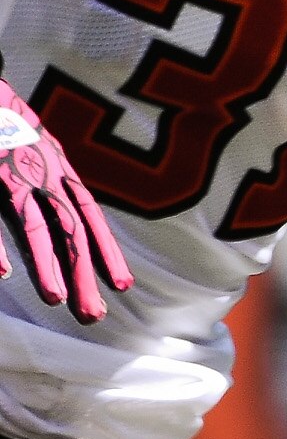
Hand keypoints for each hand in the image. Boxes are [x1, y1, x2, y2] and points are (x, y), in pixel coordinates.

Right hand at [0, 80, 130, 321]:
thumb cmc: (4, 122)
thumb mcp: (33, 150)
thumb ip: (44, 182)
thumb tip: (54, 214)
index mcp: (57, 169)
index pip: (89, 216)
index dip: (106, 250)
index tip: (123, 285)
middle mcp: (45, 173)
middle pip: (70, 231)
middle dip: (84, 273)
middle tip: (96, 316)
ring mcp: (16, 173)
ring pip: (36, 227)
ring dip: (47, 265)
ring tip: (58, 301)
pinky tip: (2, 277)